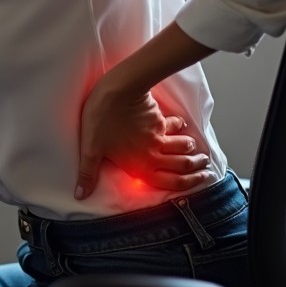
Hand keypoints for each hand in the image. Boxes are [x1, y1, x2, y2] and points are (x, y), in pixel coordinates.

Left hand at [74, 78, 210, 199]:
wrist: (117, 92)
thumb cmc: (100, 119)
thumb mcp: (91, 149)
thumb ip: (88, 173)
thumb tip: (80, 194)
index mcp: (140, 167)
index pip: (172, 182)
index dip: (190, 184)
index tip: (202, 180)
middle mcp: (154, 155)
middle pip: (183, 165)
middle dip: (196, 167)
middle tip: (205, 165)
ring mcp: (159, 137)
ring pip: (182, 146)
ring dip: (191, 148)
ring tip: (195, 148)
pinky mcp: (159, 119)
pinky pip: (174, 126)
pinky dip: (180, 127)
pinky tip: (181, 124)